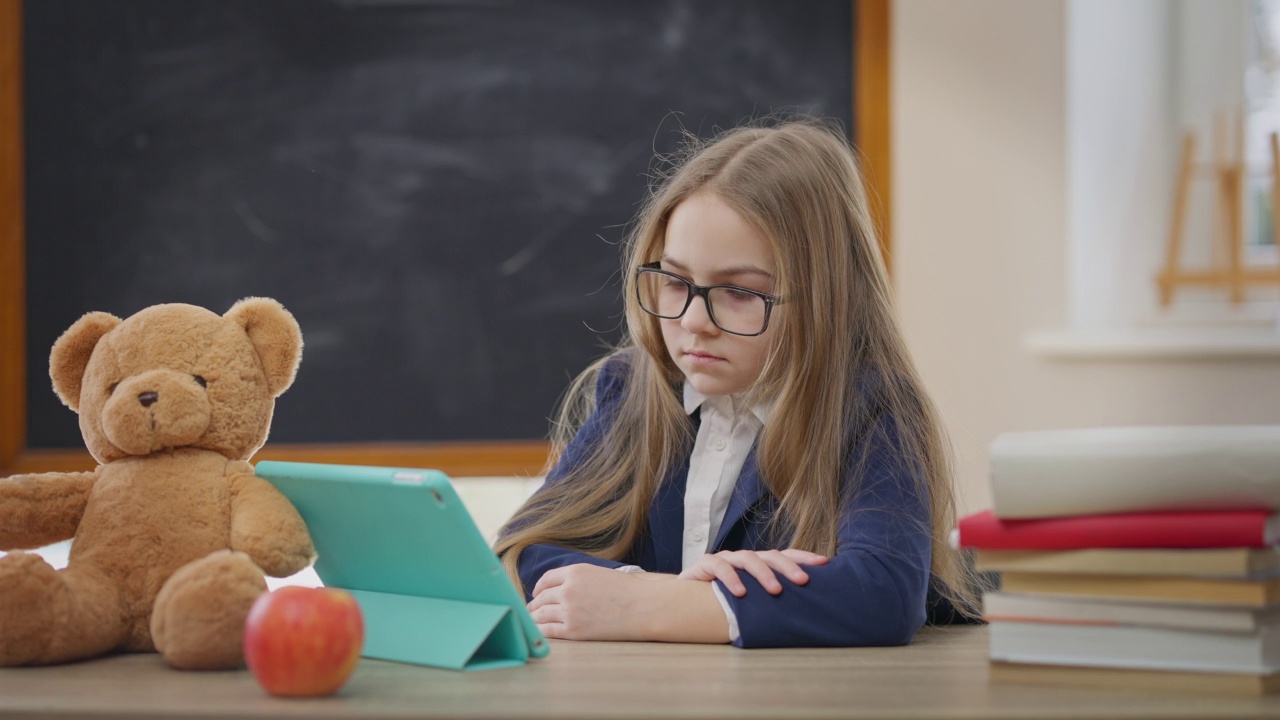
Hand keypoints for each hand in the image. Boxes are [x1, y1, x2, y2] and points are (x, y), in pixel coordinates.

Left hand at [527, 563, 664, 640]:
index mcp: (575, 572)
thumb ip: (577, 579)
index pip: (546, 579)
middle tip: (533, 610)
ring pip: (541, 615)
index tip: (536, 593)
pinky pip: (548, 630)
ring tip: (534, 621)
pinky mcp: (574, 631)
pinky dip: (541, 631)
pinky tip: (541, 632)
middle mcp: (568, 590)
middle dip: (535, 605)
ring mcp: (569, 611)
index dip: (539, 588)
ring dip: (535, 618)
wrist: (643, 607)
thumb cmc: (626, 591)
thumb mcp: (598, 574)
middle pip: (541, 598)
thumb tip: (558, 589)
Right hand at [677, 549, 828, 596]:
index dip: (804, 558)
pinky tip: (740, 593)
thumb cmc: (725, 601)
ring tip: (775, 591)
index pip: (786, 556)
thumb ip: (769, 601)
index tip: (825, 564)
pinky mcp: (707, 563)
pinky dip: (731, 578)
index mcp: (760, 564)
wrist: (686, 599)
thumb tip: (803, 614)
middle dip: (789, 567)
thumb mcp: (751, 600)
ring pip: (749, 558)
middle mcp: (746, 558)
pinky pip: (720, 566)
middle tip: (804, 581)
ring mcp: (727, 558)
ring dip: (764, 574)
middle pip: (771, 555)